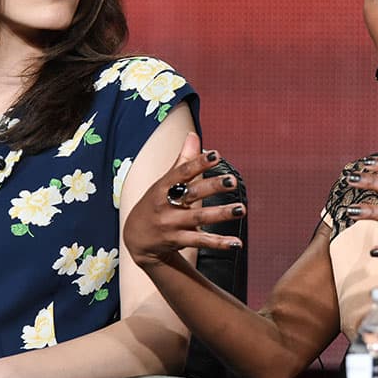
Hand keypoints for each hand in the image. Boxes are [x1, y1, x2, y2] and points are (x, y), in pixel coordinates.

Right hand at [124, 132, 244, 269]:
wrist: (135, 238)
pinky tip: (236, 243)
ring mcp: (171, 224)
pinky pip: (200, 241)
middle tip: (233, 180)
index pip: (182, 172)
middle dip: (212, 187)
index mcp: (163, 186)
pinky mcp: (177, 241)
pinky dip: (219, 242)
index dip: (199, 163)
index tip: (217, 155)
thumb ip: (183, 160)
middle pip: (192, 193)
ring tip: (241, 209)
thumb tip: (193, 135)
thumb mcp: (164, 182)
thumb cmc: (155, 203)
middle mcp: (166, 204)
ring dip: (221, 214)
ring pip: (199, 218)